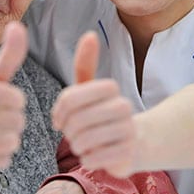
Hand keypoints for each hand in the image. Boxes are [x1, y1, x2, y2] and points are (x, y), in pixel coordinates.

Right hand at [0, 21, 26, 173]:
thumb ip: (9, 54)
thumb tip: (17, 24)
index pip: (15, 99)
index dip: (16, 100)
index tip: (7, 98)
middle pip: (16, 122)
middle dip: (14, 118)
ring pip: (9, 143)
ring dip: (9, 136)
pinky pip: (1, 161)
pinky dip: (1, 153)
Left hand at [52, 32, 135, 177]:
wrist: (133, 141)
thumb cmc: (102, 113)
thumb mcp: (89, 88)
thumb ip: (85, 63)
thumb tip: (90, 34)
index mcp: (110, 88)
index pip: (68, 99)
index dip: (59, 112)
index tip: (61, 118)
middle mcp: (123, 106)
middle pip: (75, 121)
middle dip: (68, 131)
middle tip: (73, 133)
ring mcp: (128, 131)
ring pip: (83, 140)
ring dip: (77, 145)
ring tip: (83, 143)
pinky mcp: (128, 155)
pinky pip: (92, 159)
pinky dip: (87, 159)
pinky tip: (94, 155)